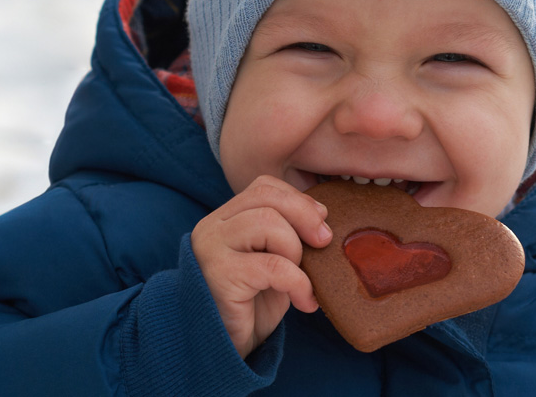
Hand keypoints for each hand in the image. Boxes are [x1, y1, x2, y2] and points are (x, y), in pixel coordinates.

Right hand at [191, 175, 331, 357]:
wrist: (222, 348)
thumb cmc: (251, 305)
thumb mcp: (273, 263)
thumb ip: (287, 237)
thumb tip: (322, 221)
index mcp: (225, 219)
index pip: (263, 187)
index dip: (298, 199)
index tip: (322, 221)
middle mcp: (213, 227)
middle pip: (266, 198)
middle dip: (304, 216)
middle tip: (324, 242)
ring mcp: (212, 249)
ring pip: (268, 224)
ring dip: (296, 250)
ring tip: (301, 279)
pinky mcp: (219, 275)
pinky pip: (272, 266)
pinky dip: (299, 282)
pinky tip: (304, 302)